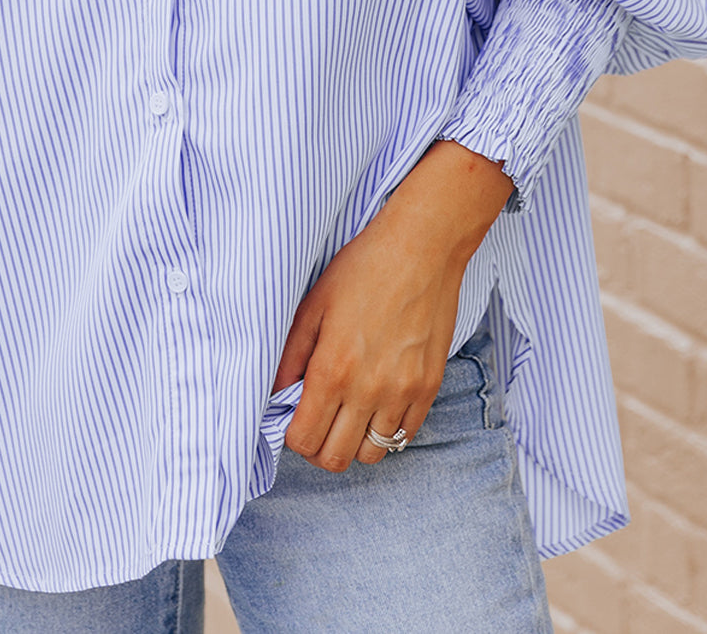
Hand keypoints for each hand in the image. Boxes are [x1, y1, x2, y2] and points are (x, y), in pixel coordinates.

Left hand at [273, 140, 513, 471]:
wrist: (423, 248)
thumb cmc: (364, 268)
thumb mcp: (313, 304)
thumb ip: (291, 354)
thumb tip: (276, 393)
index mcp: (332, 368)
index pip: (304, 440)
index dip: (293, 436)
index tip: (295, 417)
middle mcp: (368, 389)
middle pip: (336, 458)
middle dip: (319, 446)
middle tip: (318, 420)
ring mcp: (403, 392)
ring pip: (372, 454)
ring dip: (353, 442)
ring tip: (348, 414)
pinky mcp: (429, 387)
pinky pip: (405, 436)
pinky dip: (387, 430)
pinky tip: (376, 404)